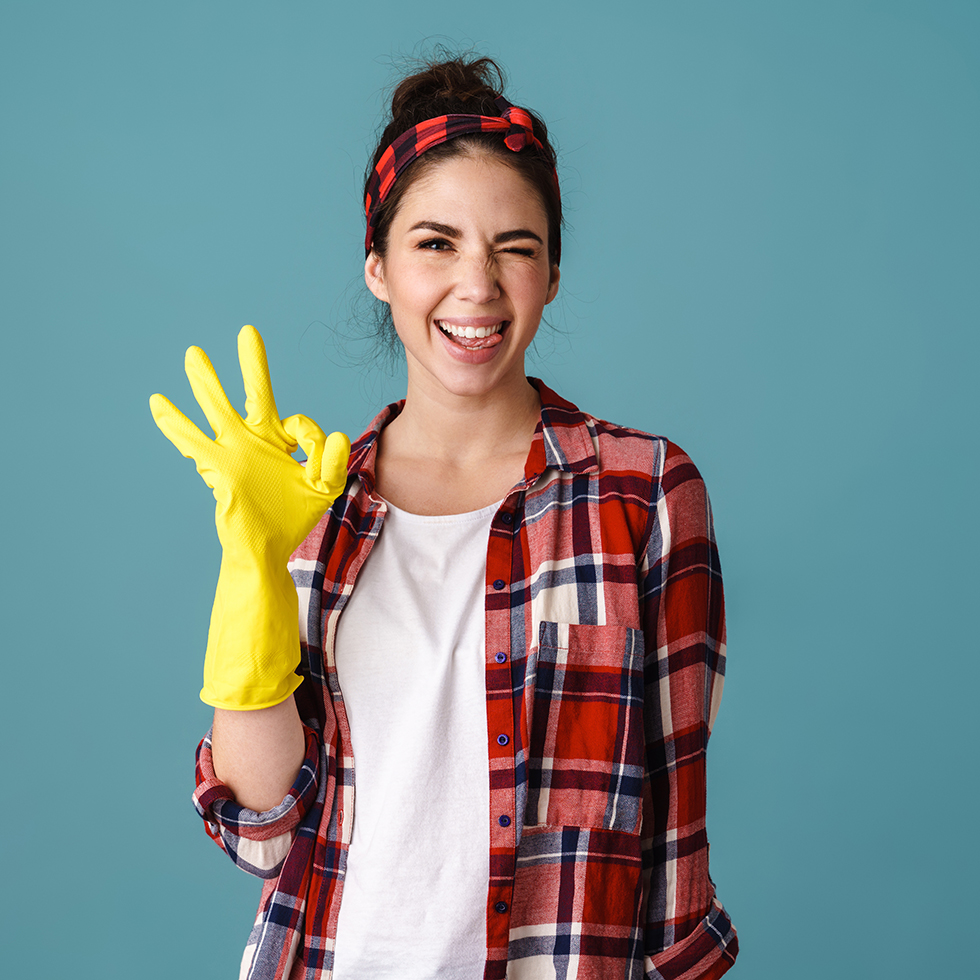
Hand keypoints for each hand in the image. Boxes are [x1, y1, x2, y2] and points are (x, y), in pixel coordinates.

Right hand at [150, 325, 349, 708]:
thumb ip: (332, 461)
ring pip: (219, 408)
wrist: (268, 548)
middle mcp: (257, 441)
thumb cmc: (293, 517)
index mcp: (283, 444)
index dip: (312, 439)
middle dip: (252, 365)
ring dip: (207, 382)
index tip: (313, 456)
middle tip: (248, 332)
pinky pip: (193, 441)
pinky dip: (175, 423)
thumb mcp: (324, 488)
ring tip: (195, 354)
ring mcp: (235, 452)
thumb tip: (334, 435)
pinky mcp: (219, 468)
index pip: (300, 424)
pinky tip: (158, 403)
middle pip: (255, 395)